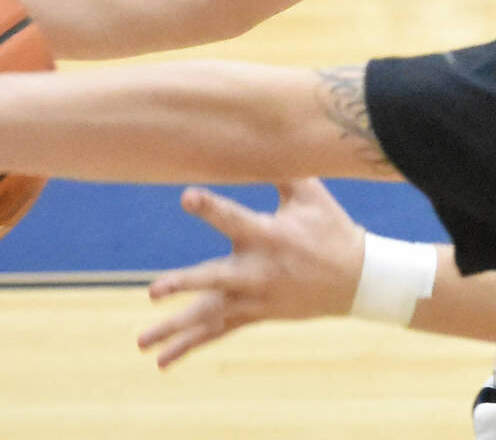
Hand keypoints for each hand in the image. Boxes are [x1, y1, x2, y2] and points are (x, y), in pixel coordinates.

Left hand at [139, 179, 366, 367]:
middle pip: (216, 278)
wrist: (355, 279)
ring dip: (175, 328)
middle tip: (154, 291)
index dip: (210, 207)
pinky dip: (189, 346)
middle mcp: (258, 270)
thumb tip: (260, 134)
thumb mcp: (311, 194)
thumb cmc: (330, 227)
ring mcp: (255, 298)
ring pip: (210, 315)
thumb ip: (280, 169)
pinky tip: (161, 361)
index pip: (235, 218)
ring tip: (140, 341)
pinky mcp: (254, 314)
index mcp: (270, 235)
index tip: (186, 196)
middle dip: (185, 284)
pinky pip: (218, 331)